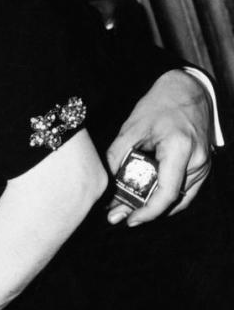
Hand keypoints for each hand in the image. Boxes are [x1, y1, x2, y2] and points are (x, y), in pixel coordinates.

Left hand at [106, 69, 213, 225]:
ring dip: (154, 206)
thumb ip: (116, 156)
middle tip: (117, 215)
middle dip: (143, 211)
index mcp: (180, 149)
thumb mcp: (132, 128)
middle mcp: (197, 161)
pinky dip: (166, 198)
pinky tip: (145, 200)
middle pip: (171, 199)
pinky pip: (185, 191)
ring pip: (179, 199)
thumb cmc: (160, 105)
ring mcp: (203, 165)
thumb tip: (105, 183)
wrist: (188, 90)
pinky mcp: (202, 166)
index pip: (167, 192)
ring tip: (126, 208)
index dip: (148, 211)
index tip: (130, 219)